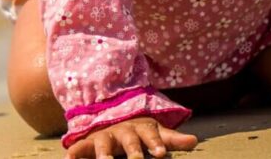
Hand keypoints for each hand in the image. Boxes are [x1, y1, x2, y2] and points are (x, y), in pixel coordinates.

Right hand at [65, 115, 197, 157]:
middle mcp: (122, 132)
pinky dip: (75, 153)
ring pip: (103, 146)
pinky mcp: (89, 144)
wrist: (111, 116)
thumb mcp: (156, 132)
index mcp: (141, 130)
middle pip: (128, 142)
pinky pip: (80, 148)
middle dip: (132, 151)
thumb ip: (172, 139)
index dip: (155, 144)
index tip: (161, 154)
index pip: (150, 137)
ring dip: (104, 155)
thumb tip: (195, 141)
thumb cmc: (139, 131)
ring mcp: (104, 137)